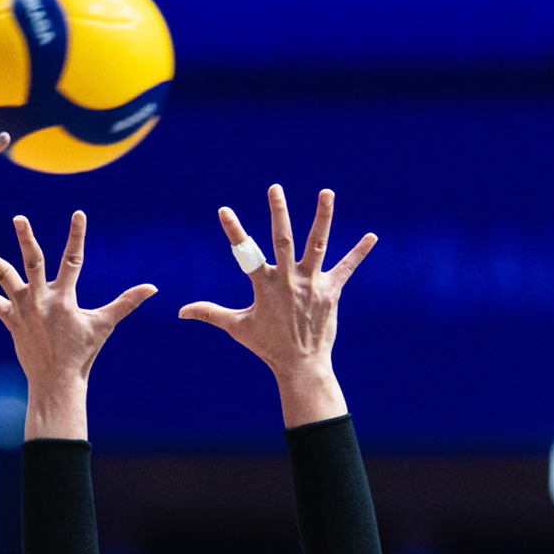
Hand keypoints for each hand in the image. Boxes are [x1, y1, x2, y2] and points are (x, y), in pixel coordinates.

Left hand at [0, 212, 155, 437]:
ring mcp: (23, 309)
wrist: (56, 381)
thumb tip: (152, 288)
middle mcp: (41, 300)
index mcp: (65, 298)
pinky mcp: (10, 319)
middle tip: (19, 218)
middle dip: (27, 239)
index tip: (79, 214)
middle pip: (33, 263)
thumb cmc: (83, 353)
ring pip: (2, 277)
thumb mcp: (104, 325)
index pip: (73, 260)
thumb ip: (126, 302)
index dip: (77, 236)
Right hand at [179, 186, 376, 423]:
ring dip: (323, 218)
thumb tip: (180, 312)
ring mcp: (311, 285)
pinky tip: (372, 237)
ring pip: (317, 245)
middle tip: (274, 188)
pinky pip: (346, 268)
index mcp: (265, 287)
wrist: (301, 364)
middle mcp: (289, 281)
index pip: (245, 254)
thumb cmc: (267, 345)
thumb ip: (210, 313)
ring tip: (327, 192)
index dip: (234, 232)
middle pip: (283, 240)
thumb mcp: (237, 327)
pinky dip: (359, 253)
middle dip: (278, 213)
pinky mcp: (331, 292)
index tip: (224, 210)